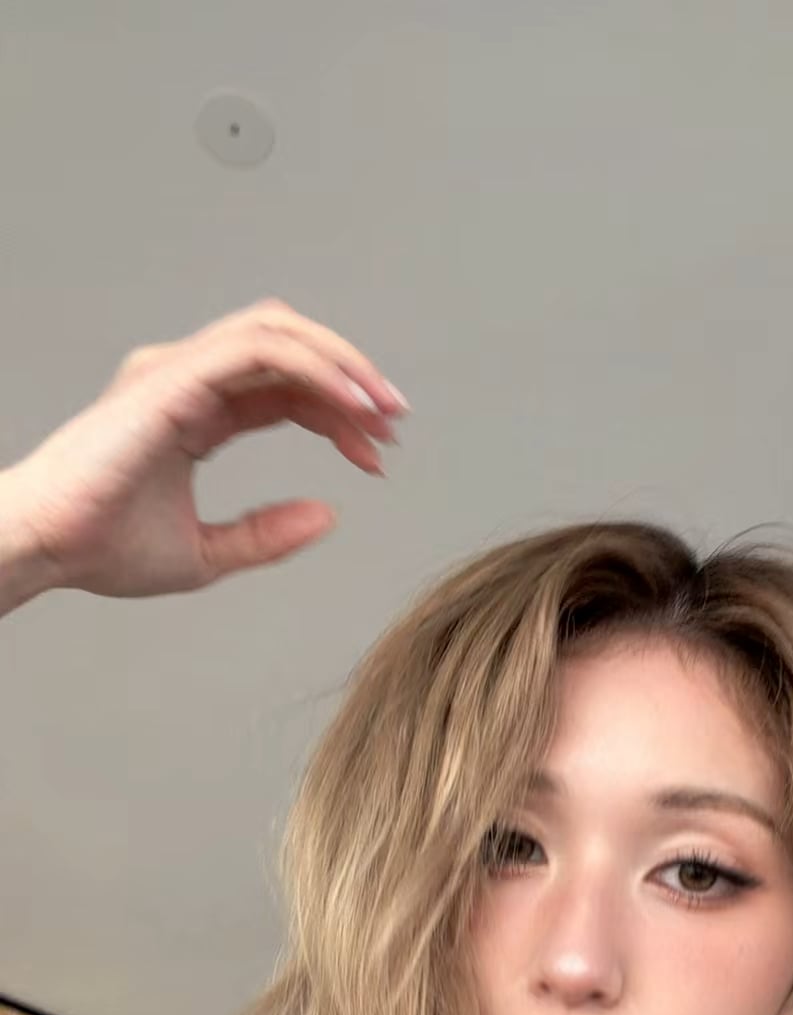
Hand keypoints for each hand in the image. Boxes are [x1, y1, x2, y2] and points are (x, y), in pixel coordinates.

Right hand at [0, 299, 408, 598]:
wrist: (45, 545)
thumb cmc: (99, 547)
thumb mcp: (206, 552)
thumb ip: (266, 534)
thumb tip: (327, 516)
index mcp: (196, 410)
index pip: (285, 390)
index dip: (338, 415)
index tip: (377, 455)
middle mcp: (189, 379)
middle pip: (290, 350)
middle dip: (351, 378)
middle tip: (395, 423)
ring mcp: (181, 371)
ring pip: (280, 332)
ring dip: (342, 364)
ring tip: (382, 409)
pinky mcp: (176, 377)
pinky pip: (261, 350)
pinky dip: (314, 369)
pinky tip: (349, 406)